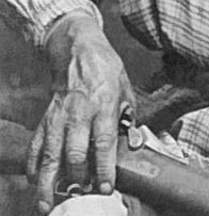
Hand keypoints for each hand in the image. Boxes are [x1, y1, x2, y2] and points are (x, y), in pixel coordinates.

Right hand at [28, 10, 134, 214]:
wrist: (79, 50)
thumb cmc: (106, 70)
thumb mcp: (126, 89)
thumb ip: (129, 118)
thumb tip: (132, 144)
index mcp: (104, 104)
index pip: (103, 142)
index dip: (104, 167)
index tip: (106, 187)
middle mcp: (79, 112)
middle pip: (75, 152)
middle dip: (78, 178)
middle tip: (82, 195)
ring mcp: (59, 116)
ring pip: (52, 154)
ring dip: (49, 181)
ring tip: (48, 203)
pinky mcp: (46, 118)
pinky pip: (37, 145)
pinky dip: (34, 165)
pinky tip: (35, 181)